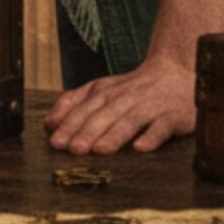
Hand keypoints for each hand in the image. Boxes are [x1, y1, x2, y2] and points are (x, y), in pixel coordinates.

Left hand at [43, 54, 197, 154]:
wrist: (174, 73)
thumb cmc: (132, 89)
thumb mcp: (100, 89)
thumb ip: (74, 102)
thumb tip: (49, 123)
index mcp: (104, 92)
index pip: (83, 109)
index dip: (69, 125)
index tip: (55, 143)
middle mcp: (124, 98)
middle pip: (103, 115)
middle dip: (87, 132)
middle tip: (73, 150)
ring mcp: (149, 106)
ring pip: (129, 121)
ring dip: (114, 136)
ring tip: (100, 150)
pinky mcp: (173, 116)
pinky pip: (161, 127)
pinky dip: (151, 137)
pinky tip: (140, 148)